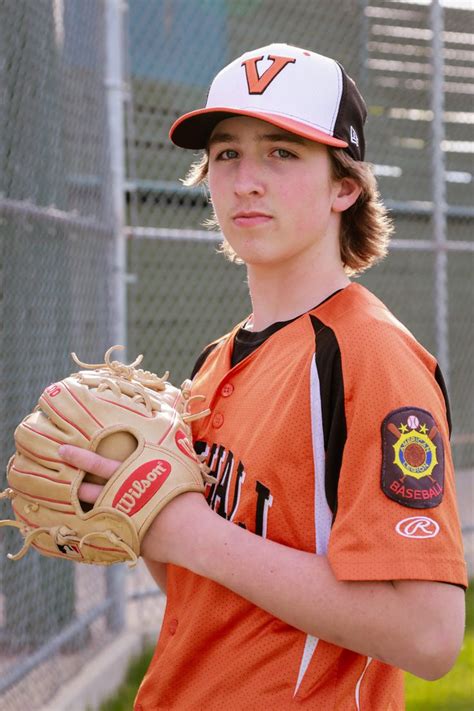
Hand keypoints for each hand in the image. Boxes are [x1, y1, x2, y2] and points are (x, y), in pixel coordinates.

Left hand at [59, 445, 214, 566]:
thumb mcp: (183, 465)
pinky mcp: (125, 538)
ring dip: (77, 504)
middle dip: (71, 480)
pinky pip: (104, 531)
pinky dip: (93, 528)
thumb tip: (176, 425)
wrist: (192, 533)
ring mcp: (120, 519)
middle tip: (56, 475)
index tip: (63, 450)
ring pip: (92, 510)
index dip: (80, 457)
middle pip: (88, 489)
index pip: (99, 465)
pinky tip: (80, 527)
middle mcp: (122, 497)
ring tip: (62, 498)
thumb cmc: (190, 495)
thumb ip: (173, 450)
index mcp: (134, 477)